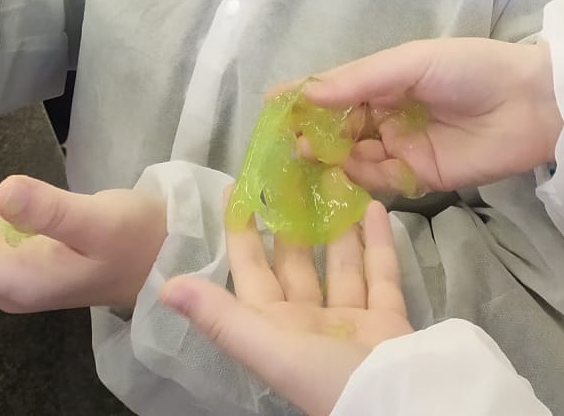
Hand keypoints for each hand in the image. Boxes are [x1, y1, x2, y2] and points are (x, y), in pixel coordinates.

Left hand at [161, 202, 411, 415]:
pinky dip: (377, 243)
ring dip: (338, 223)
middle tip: (295, 171)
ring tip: (337, 179)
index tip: (239, 187)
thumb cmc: (328, 378)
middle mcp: (309, 323)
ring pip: (340, 263)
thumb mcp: (271, 349)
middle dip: (293, 219)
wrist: (399, 405)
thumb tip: (165, 289)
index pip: (251, 272)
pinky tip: (375, 207)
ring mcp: (350, 322)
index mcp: (275, 329)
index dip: (243, 232)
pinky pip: (381, 274)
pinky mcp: (388, 321)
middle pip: (296, 262)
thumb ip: (222, 317)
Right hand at [301, 39, 562, 193]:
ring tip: (305, 160)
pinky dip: (359, 180)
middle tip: (284, 143)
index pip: (337, 91)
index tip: (271, 106)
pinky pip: (381, 182)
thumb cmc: (471, 68)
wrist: (531, 103)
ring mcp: (404, 149)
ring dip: (330, 159)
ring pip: (354, 158)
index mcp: (387, 81)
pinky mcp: (421, 179)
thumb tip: (309, 92)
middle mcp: (389, 115)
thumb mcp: (413, 61)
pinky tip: (341, 176)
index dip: (305, 99)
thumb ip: (361, 80)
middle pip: (340, 129)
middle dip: (312, 135)